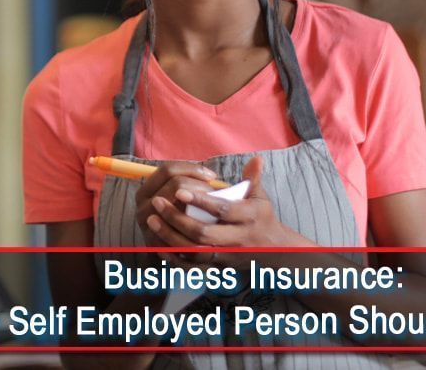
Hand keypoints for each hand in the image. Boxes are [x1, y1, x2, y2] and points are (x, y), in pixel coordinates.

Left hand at [149, 156, 302, 265]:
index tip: (179, 190)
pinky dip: (174, 257)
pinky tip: (159, 243)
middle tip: (157, 203)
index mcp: (249, 218)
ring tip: (152, 220)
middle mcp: (237, 239)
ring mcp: (225, 255)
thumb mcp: (261, 198)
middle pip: (203, 234)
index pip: (223, 210)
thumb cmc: (261, 218)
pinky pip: (192, 266)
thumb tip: (255, 158)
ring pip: (194, 252)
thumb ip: (253, 179)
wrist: (272, 251)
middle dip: (178, 219)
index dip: (201, 201)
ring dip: (170, 237)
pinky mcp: (216, 267)